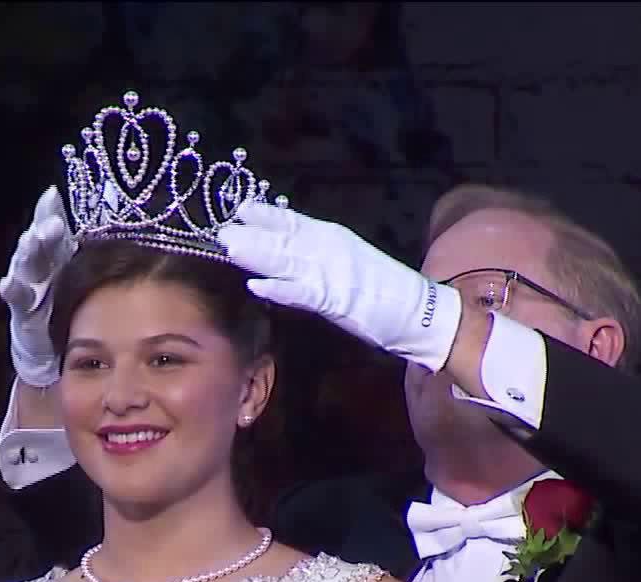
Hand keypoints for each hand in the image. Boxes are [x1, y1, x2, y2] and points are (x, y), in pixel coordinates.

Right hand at [0, 186, 77, 388]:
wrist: (48, 344)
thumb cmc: (66, 300)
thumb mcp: (77, 271)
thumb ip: (89, 245)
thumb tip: (108, 213)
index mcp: (56, 251)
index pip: (50, 223)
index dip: (49, 209)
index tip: (52, 194)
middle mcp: (39, 263)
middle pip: (40, 242)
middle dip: (44, 231)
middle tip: (54, 224)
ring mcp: (28, 285)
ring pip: (25, 265)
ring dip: (28, 252)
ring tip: (31, 241)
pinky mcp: (22, 311)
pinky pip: (17, 298)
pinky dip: (12, 290)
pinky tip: (9, 283)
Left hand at [218, 201, 462, 374]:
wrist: (419, 311)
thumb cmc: (381, 291)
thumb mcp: (344, 266)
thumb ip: (316, 259)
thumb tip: (285, 254)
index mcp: (331, 239)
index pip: (293, 224)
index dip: (266, 217)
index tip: (239, 210)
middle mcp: (329, 250)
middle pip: (284, 240)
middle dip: (253, 234)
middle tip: (222, 228)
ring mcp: (332, 274)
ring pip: (288, 262)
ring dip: (258, 254)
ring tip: (230, 246)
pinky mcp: (337, 299)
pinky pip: (303, 294)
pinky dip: (280, 289)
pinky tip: (258, 285)